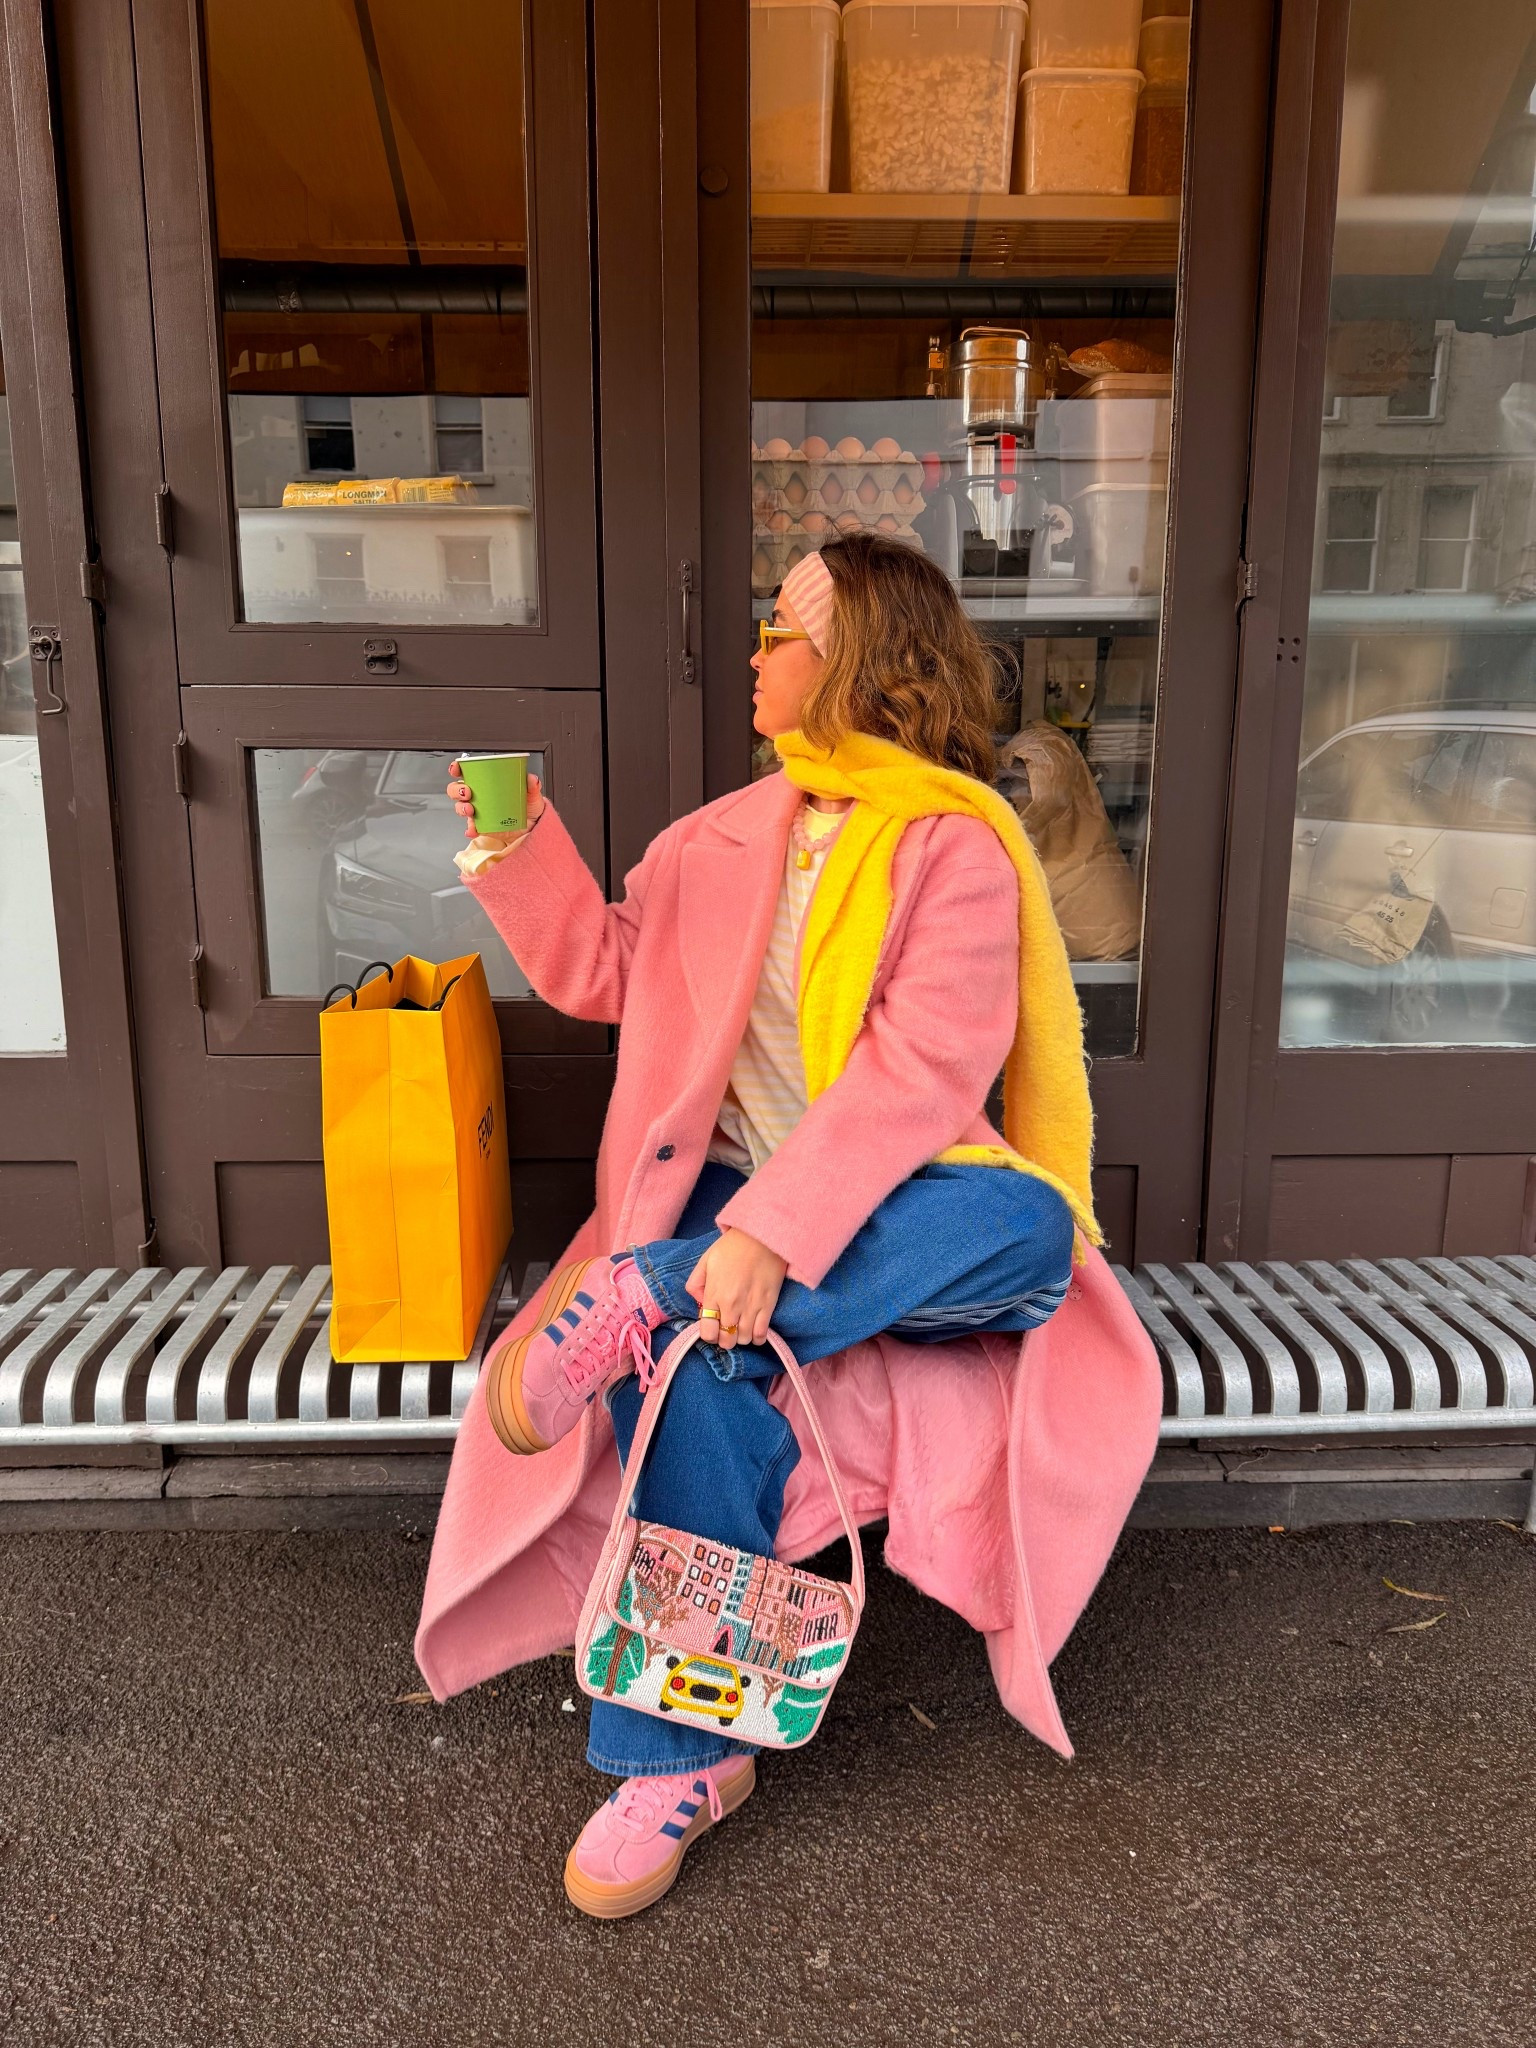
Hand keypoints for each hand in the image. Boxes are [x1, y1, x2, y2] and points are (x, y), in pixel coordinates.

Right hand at [447, 761, 545, 844]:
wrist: (532, 828)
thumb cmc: (528, 807)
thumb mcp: (532, 794)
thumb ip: (533, 785)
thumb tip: (532, 778)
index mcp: (487, 783)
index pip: (466, 772)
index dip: (457, 769)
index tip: (457, 768)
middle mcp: (479, 796)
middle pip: (457, 790)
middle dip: (457, 790)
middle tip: (467, 792)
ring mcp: (478, 811)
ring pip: (460, 807)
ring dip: (461, 808)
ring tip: (471, 810)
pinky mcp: (482, 826)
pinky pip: (471, 828)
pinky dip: (470, 829)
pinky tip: (474, 830)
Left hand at [684, 1228, 787, 1349]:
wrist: (762, 1236)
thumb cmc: (732, 1247)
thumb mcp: (706, 1261)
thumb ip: (695, 1284)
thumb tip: (699, 1303)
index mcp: (714, 1294)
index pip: (707, 1332)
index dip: (709, 1335)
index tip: (712, 1328)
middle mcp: (731, 1305)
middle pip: (726, 1340)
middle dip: (724, 1339)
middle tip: (726, 1329)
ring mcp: (751, 1307)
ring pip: (744, 1340)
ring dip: (740, 1338)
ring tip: (740, 1327)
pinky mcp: (768, 1305)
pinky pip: (761, 1334)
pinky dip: (757, 1338)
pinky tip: (753, 1331)